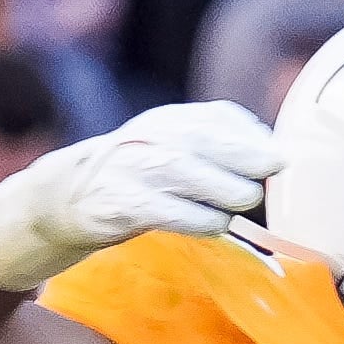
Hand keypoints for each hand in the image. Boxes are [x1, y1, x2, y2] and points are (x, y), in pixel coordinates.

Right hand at [0, 102, 284, 292]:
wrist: (62, 200)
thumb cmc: (133, 180)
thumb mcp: (172, 152)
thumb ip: (217, 148)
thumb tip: (272, 151)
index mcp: (167, 122)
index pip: (215, 118)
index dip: (250, 135)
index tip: (281, 155)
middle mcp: (146, 138)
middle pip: (201, 141)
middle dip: (243, 155)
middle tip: (272, 172)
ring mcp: (128, 170)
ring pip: (181, 172)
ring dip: (221, 188)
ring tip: (243, 202)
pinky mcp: (115, 206)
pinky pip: (159, 210)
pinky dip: (192, 217)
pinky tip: (214, 225)